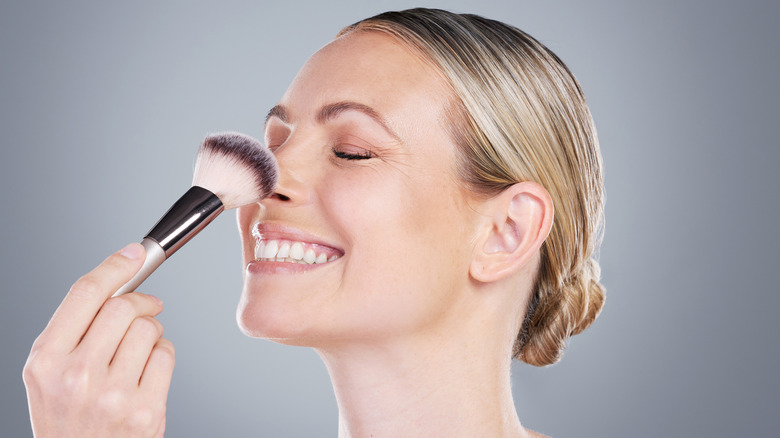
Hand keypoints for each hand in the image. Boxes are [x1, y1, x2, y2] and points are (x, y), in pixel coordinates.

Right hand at [23, 243, 174, 437]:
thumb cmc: (68, 417)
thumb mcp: (51, 373)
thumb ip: (76, 330)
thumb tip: (120, 279)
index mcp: (46, 360)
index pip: (85, 294)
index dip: (115, 266)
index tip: (135, 253)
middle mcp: (76, 376)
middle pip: (123, 307)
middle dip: (141, 301)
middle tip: (146, 307)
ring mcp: (112, 395)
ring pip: (149, 329)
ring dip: (152, 332)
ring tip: (140, 350)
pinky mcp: (145, 410)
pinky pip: (166, 355)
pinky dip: (163, 355)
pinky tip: (148, 372)